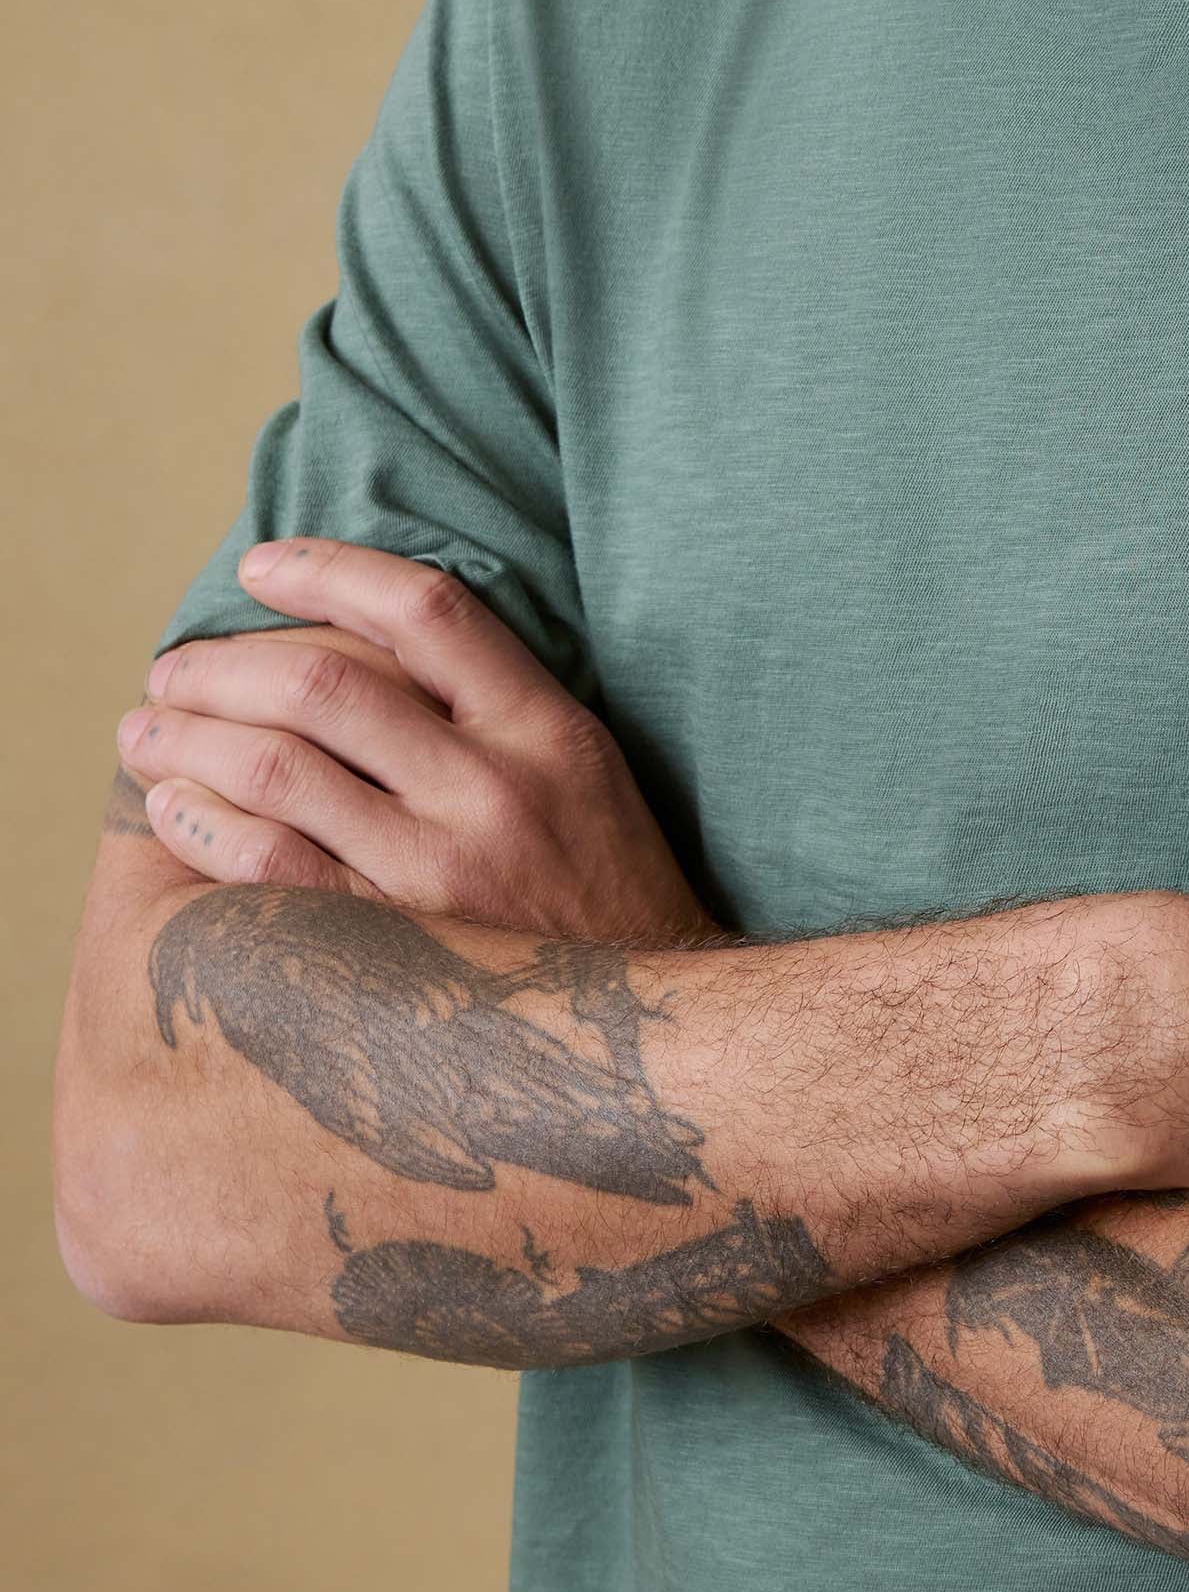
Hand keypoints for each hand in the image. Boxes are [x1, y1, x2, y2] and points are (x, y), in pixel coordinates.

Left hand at [119, 536, 723, 949]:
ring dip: (188, 740)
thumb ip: (494, 702)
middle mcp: (492, 788)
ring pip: (278, 769)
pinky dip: (202, 825)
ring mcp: (438, 871)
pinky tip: (173, 809)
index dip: (328, 570)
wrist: (639, 1026)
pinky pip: (267, 868)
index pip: (425, 609)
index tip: (261, 565)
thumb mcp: (580, 769)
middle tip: (173, 670)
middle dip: (223, 666)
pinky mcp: (391, 946)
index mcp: (546, 727)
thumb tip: (365, 635)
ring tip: (147, 733)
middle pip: (325, 685)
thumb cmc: (599, 885)